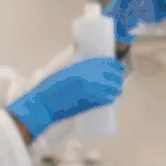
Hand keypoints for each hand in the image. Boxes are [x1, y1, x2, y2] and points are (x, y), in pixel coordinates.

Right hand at [7, 56, 125, 138]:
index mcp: (86, 64)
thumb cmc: (52, 85)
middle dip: (117, 79)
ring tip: (110, 92)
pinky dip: (109, 99)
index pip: (110, 62)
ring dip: (114, 90)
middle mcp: (94, 74)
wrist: (46, 102)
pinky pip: (109, 99)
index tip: (119, 68)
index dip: (117, 66)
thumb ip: (83, 68)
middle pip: (116, 75)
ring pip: (115, 88)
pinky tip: (104, 99)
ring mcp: (96, 87)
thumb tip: (97, 70)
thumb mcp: (68, 70)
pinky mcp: (95, 101)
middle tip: (115, 83)